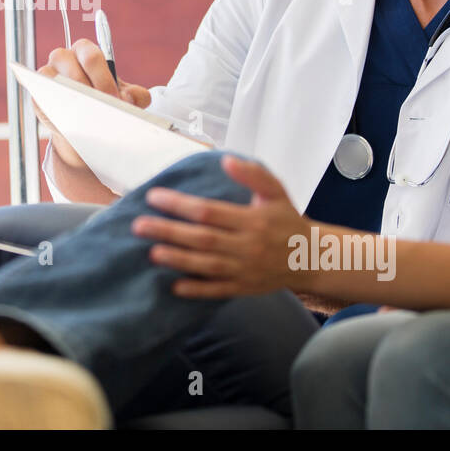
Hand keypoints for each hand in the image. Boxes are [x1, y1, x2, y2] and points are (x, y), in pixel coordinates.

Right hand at [38, 39, 150, 165]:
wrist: (85, 128)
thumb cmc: (105, 104)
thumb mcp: (126, 99)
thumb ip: (137, 96)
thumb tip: (129, 98)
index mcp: (87, 53)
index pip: (92, 56)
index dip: (103, 78)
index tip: (113, 99)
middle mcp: (65, 57)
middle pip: (72, 64)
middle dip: (89, 88)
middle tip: (102, 108)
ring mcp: (48, 73)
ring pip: (54, 77)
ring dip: (72, 95)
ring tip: (87, 114)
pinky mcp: (37, 90)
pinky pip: (40, 92)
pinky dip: (54, 103)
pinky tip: (69, 117)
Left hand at [132, 154, 307, 297]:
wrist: (311, 258)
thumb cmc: (287, 220)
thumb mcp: (276, 192)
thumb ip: (253, 175)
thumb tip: (227, 160)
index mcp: (253, 220)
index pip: (210, 211)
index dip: (180, 205)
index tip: (154, 197)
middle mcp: (248, 246)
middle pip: (202, 239)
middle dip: (169, 231)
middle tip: (138, 226)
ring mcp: (245, 269)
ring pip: (207, 265)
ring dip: (178, 259)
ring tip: (151, 252)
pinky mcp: (244, 288)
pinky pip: (218, 290)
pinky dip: (197, 290)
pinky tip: (175, 286)